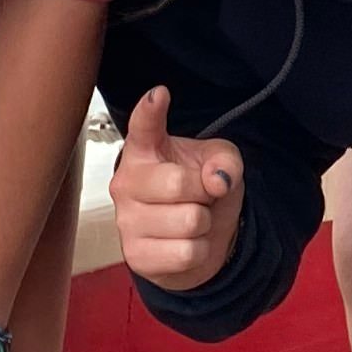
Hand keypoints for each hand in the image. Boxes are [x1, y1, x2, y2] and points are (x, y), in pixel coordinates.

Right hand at [111, 85, 244, 292]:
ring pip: (188, 221)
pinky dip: (199, 251)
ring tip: (191, 220)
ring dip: (203, 224)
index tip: (158, 95)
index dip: (150, 110)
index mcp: (145, 150)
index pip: (144, 127)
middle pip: (179, 184)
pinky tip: (185, 244)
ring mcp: (127, 221)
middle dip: (204, 193)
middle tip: (198, 196)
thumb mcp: (220, 165)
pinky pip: (186, 252)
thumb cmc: (201, 191)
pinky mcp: (136, 256)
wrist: (197, 239)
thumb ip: (225, 160)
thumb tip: (216, 180)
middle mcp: (126, 182)